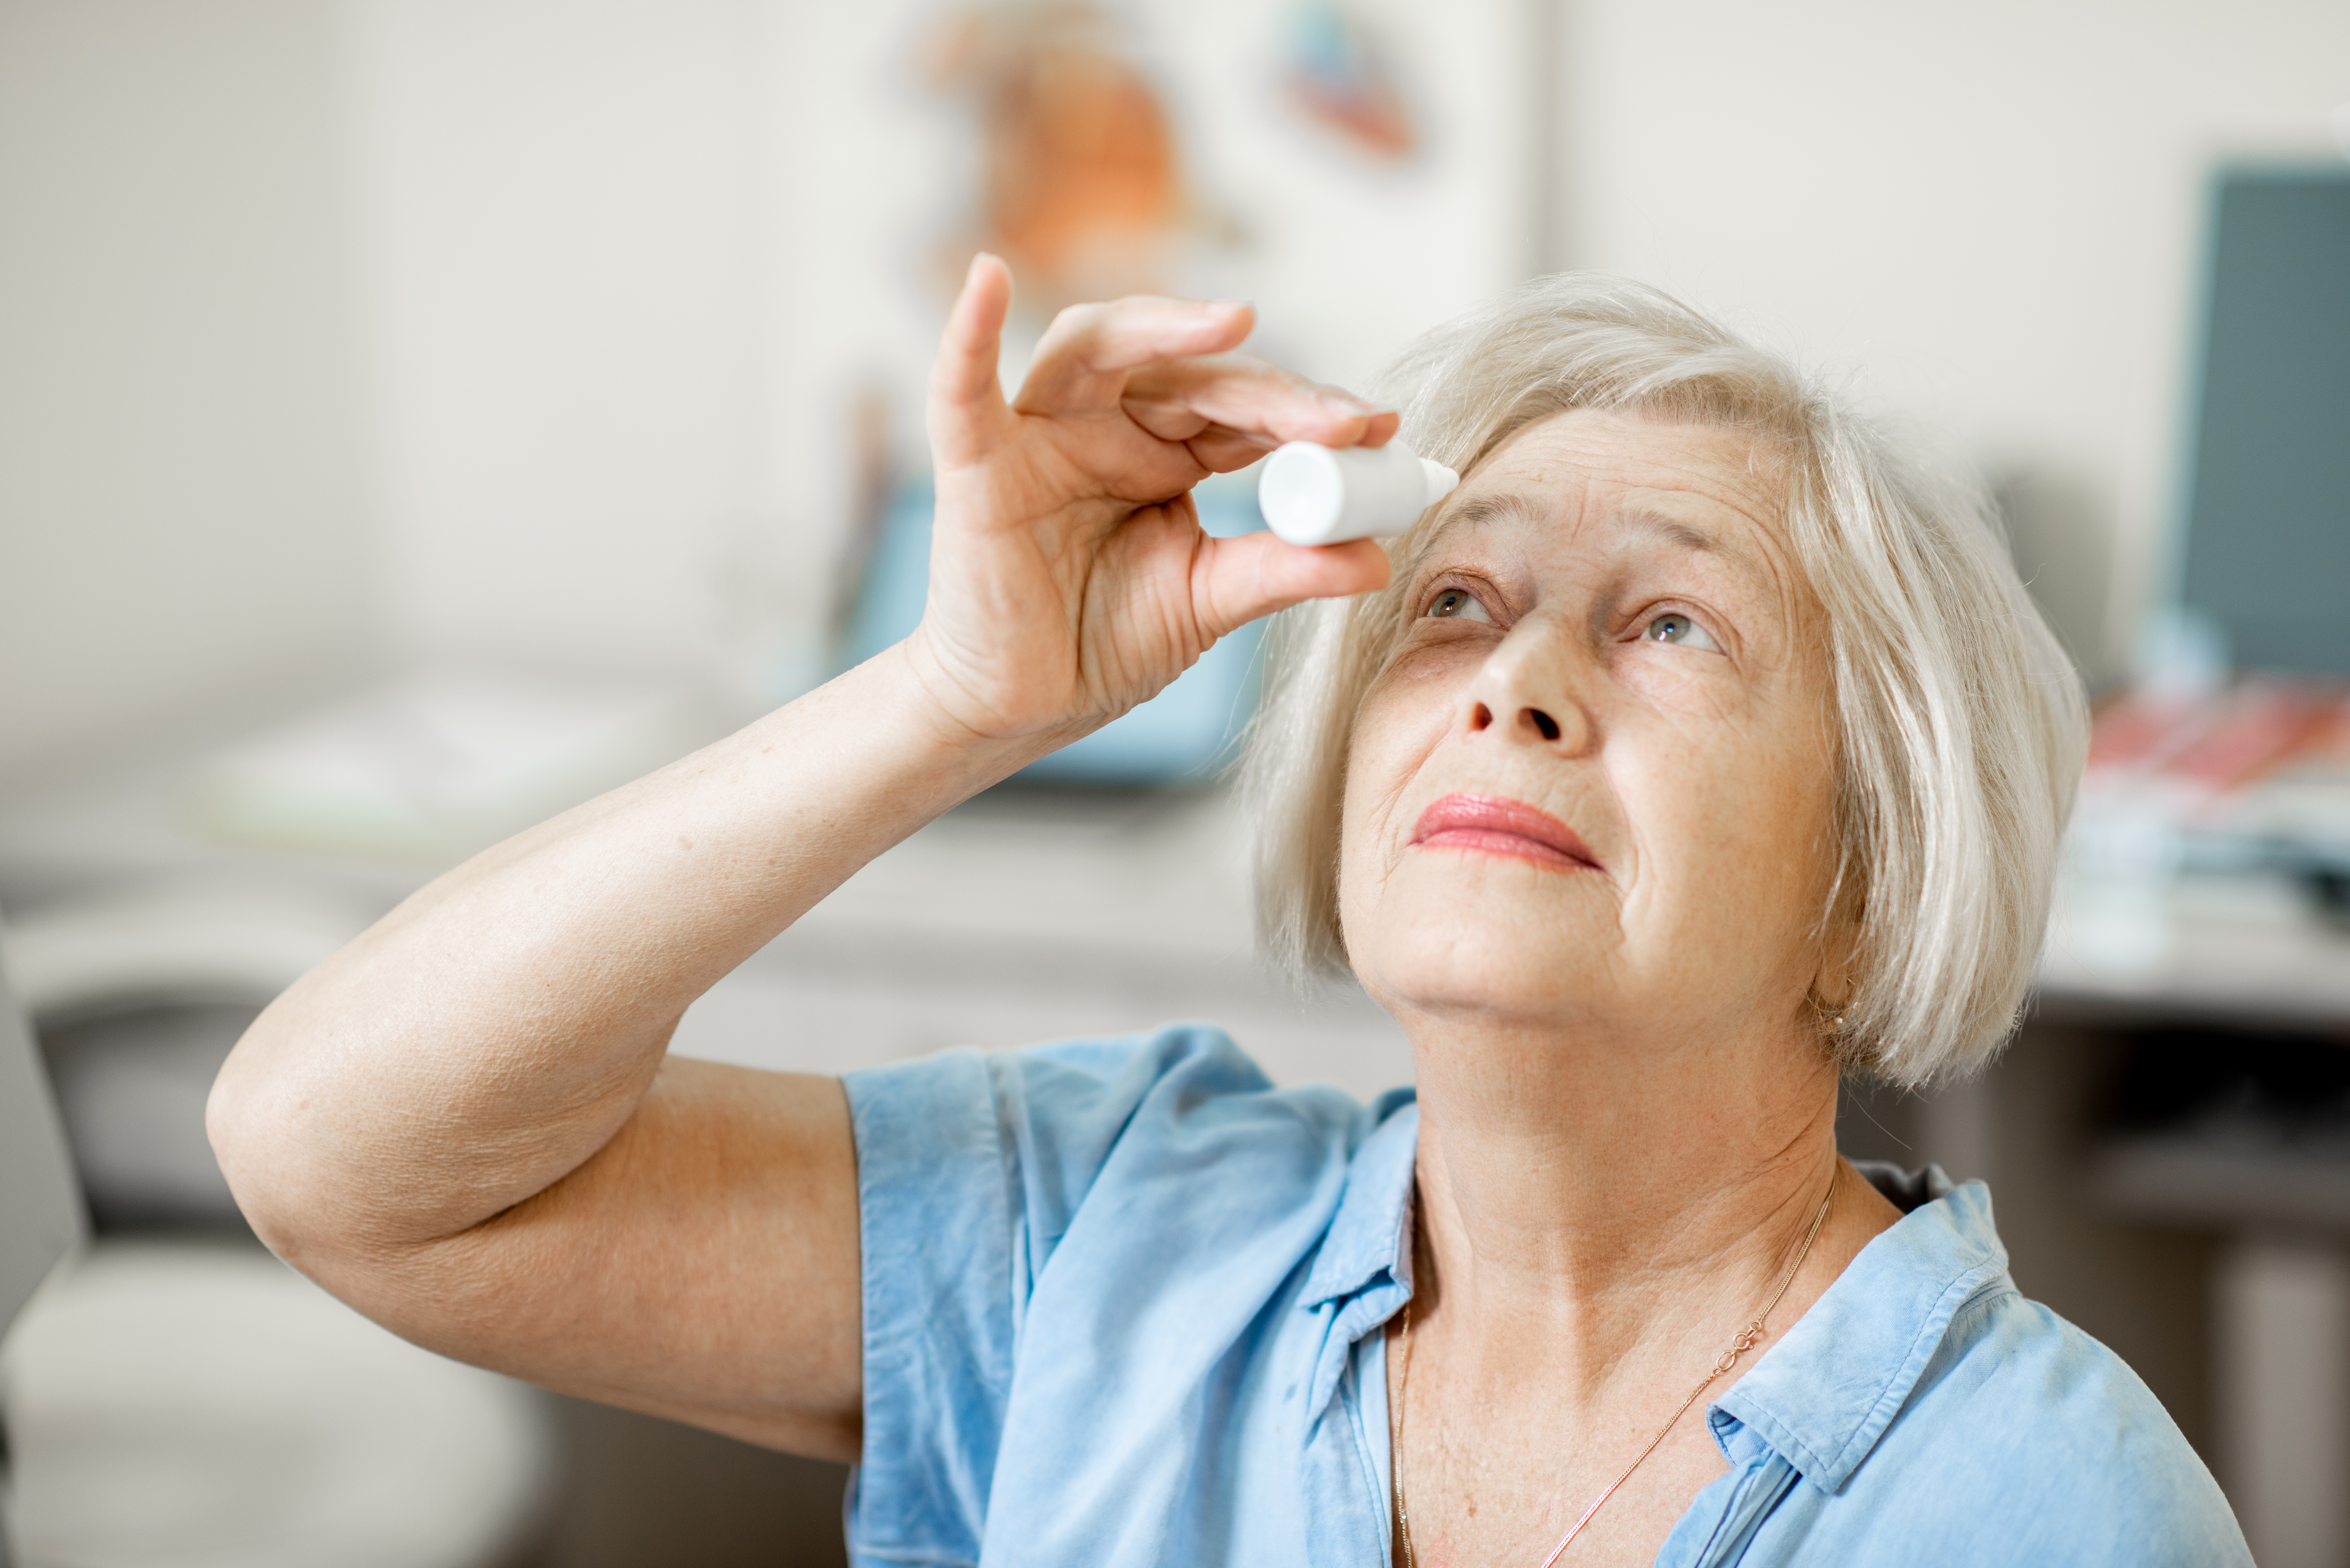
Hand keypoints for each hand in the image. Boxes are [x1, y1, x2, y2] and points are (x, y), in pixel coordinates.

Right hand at [903, 254, 1396, 747]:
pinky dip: (968, 333)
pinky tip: (986, 280)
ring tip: (1230, 321)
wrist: (1022, 708)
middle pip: (1189, 374)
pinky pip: (961, 390)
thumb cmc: (1104, 642)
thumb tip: (1377, 560)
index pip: (1245, 409)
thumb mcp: (1210, 602)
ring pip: (1094, 347)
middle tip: (1338, 419)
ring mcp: (1041, 436)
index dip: (1310, 413)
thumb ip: (1284, 572)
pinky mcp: (977, 466)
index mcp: (1168, 451)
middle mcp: (1109, 425)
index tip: (1379, 429)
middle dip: (1269, 391)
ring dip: (1159, 326)